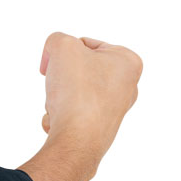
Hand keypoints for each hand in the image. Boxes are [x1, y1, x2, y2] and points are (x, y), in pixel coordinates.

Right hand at [40, 32, 142, 161]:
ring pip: (72, 95)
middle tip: (59, 87)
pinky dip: (59, 118)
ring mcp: (112, 112)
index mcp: (127, 62)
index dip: (64, 53)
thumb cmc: (78, 94)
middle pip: (79, 72)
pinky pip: (71, 116)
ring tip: (59, 108)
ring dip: (57, 99)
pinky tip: (59, 123)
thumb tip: (53, 57)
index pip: (85, 44)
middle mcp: (126, 88)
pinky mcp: (97, 131)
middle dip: (61, 80)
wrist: (76, 141)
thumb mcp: (63, 46)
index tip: (57, 65)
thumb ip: (57, 39)